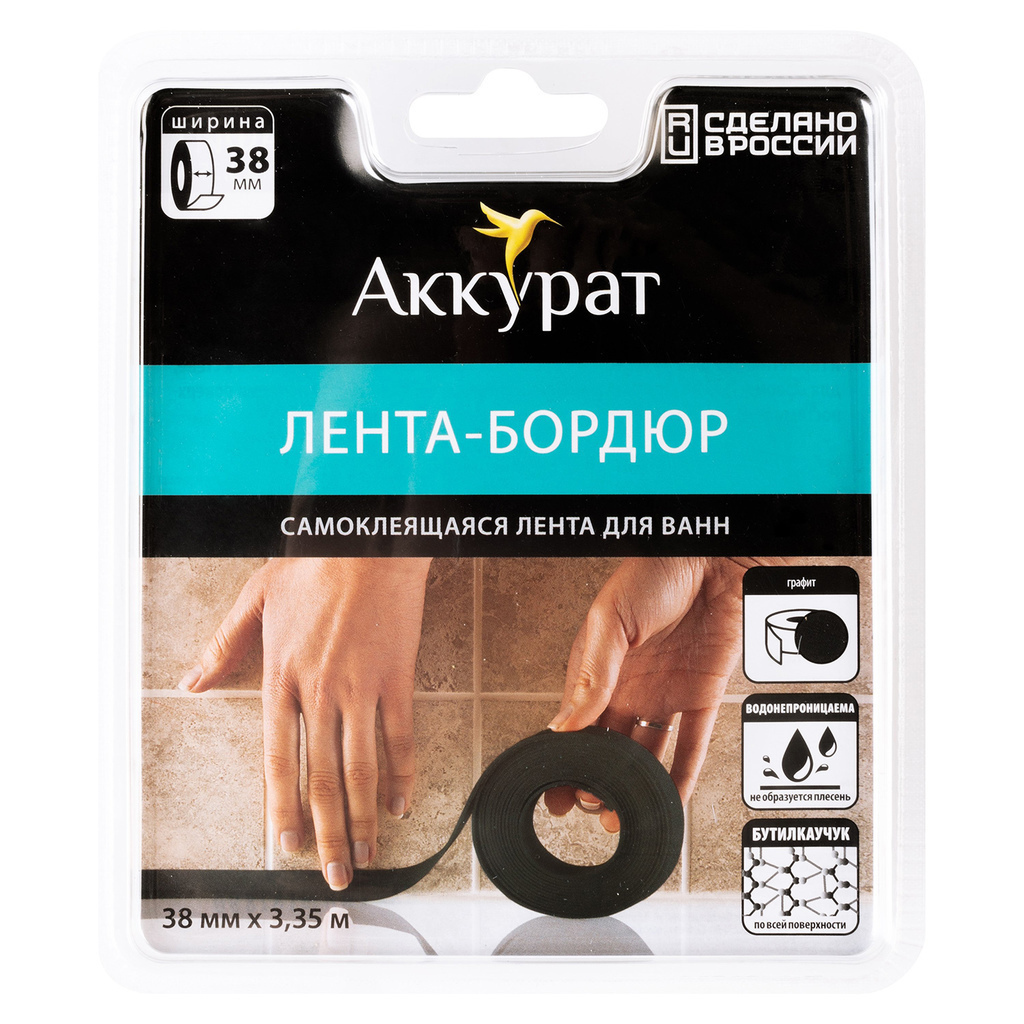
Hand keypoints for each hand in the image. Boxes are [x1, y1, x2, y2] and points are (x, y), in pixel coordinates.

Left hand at [178, 557, 431, 889]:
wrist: (369, 541)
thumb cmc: (314, 564)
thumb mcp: (256, 597)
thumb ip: (225, 645)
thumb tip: (193, 682)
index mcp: (280, 676)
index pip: (277, 759)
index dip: (282, 809)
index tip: (286, 846)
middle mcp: (318, 691)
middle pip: (321, 778)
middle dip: (327, 833)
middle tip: (336, 872)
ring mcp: (360, 688)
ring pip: (360, 768)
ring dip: (362, 818)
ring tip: (368, 851)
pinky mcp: (396, 678)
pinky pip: (400, 737)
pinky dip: (402, 773)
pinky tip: (400, 802)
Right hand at [544, 557, 763, 831]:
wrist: (715, 558)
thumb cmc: (657, 572)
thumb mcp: (611, 620)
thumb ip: (592, 674)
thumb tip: (565, 724)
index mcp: (597, 666)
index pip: (574, 723)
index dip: (564, 759)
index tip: (552, 790)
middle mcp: (628, 685)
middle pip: (606, 745)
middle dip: (594, 779)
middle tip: (587, 808)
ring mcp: (664, 693)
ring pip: (645, 753)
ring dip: (633, 787)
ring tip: (619, 817)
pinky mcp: (700, 696)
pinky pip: (691, 745)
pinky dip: (682, 776)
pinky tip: (669, 801)